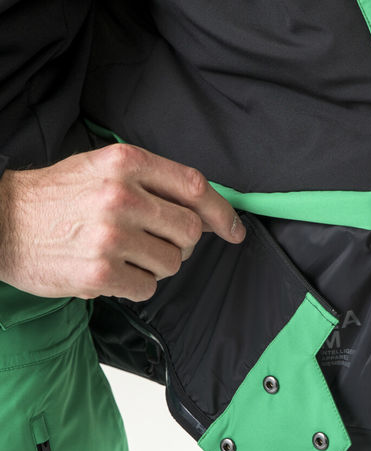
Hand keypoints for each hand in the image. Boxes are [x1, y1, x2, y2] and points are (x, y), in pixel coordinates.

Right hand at [0, 143, 245, 301]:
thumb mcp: (102, 169)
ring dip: (156, 265)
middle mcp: (121, 196)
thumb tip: (204, 213)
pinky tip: (111, 271)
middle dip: (181, 243)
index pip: (194, 186)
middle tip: (154, 242)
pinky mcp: (100, 272)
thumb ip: (153, 184)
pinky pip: (148, 288)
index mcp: (125, 163)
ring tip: (124, 254)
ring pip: (173, 263)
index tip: (235, 230)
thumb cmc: (56, 198)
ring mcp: (111, 236)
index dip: (222, 212)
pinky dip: (136, 285)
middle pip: (190, 230)